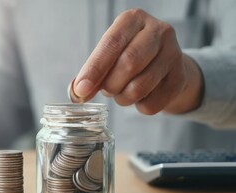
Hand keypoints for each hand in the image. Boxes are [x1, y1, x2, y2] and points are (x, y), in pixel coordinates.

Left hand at [72, 9, 202, 114]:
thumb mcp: (108, 55)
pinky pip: (152, 103)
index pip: (112, 44)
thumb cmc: (128, 56)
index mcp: (133, 20)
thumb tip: (77, 93)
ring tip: (121, 93)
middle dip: (110, 85)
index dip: (94, 69)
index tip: (81, 89)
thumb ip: (91, 72)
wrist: (164, 63)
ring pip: (140, 86)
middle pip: (129, 63)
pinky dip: (138, 107)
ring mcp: (174, 54)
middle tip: (106, 90)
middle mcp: (158, 31)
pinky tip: (139, 97)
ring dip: (122, 98)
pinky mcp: (180, 78)